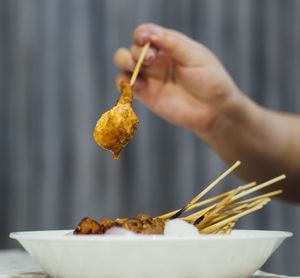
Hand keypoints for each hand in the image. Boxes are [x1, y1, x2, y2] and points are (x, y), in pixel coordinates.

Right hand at [114, 23, 241, 132]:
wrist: (214, 110)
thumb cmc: (210, 80)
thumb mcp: (196, 57)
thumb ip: (174, 44)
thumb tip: (152, 34)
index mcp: (169, 46)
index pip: (147, 33)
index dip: (142, 33)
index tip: (145, 39)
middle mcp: (157, 60)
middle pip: (133, 48)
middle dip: (136, 51)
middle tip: (151, 60)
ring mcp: (150, 77)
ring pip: (124, 63)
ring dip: (124, 61)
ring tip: (135, 67)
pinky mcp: (145, 94)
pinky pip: (125, 85)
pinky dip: (124, 82)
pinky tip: (137, 85)